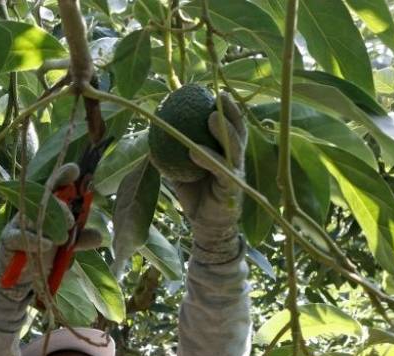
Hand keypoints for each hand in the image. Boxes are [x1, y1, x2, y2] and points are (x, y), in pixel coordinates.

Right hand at [0, 162, 104, 299]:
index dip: (63, 176)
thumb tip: (99, 237)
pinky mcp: (9, 240)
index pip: (55, 188)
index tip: (74, 170)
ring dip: (49, 222)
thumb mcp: (66, 249)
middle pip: (44, 198)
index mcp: (47, 209)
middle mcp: (33, 212)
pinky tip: (47, 245)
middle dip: (60, 206)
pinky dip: (33, 239)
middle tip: (72, 223)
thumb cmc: (43, 256)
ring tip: (62, 239)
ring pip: (32, 214)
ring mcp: (19, 224)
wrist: (22, 279)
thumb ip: (80, 241)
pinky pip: (19, 236)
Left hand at [164, 93, 246, 263]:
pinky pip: (221, 171)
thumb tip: (154, 126)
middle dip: (232, 112)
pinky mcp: (232, 190)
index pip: (230, 125)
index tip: (213, 91)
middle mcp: (236, 159)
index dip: (225, 108)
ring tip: (211, 116)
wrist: (205, 225)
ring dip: (224, 131)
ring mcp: (237, 174)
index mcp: (227, 151)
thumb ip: (172, 149)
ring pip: (235, 148)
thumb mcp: (180, 168)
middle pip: (239, 131)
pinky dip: (208, 159)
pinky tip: (194, 151)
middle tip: (220, 95)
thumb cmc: (194, 194)